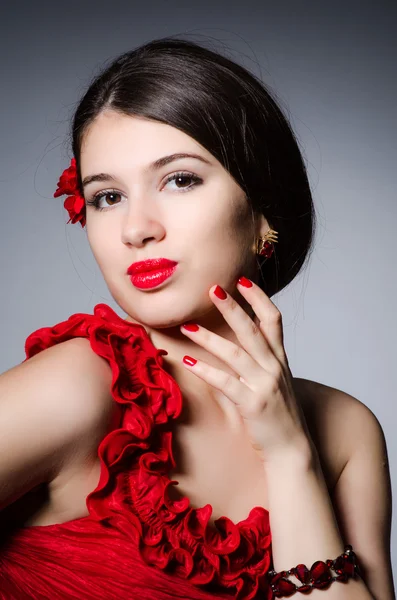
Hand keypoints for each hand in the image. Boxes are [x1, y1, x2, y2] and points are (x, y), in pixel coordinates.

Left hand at [180, 277, 314, 466]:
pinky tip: (187, 361)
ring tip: (187, 327)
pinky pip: (225, 383)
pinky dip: (204, 370)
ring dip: (208, 338)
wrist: (292, 449)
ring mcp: (265, 385)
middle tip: (212, 288)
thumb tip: (230, 343)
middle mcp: (275, 367)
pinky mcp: (253, 404)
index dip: (258, 297)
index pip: (273, 319)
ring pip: (235, 354)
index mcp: (280, 358)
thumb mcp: (273, 381)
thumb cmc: (278, 414)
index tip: (241, 279)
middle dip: (232, 307)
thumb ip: (257, 361)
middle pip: (252, 330)